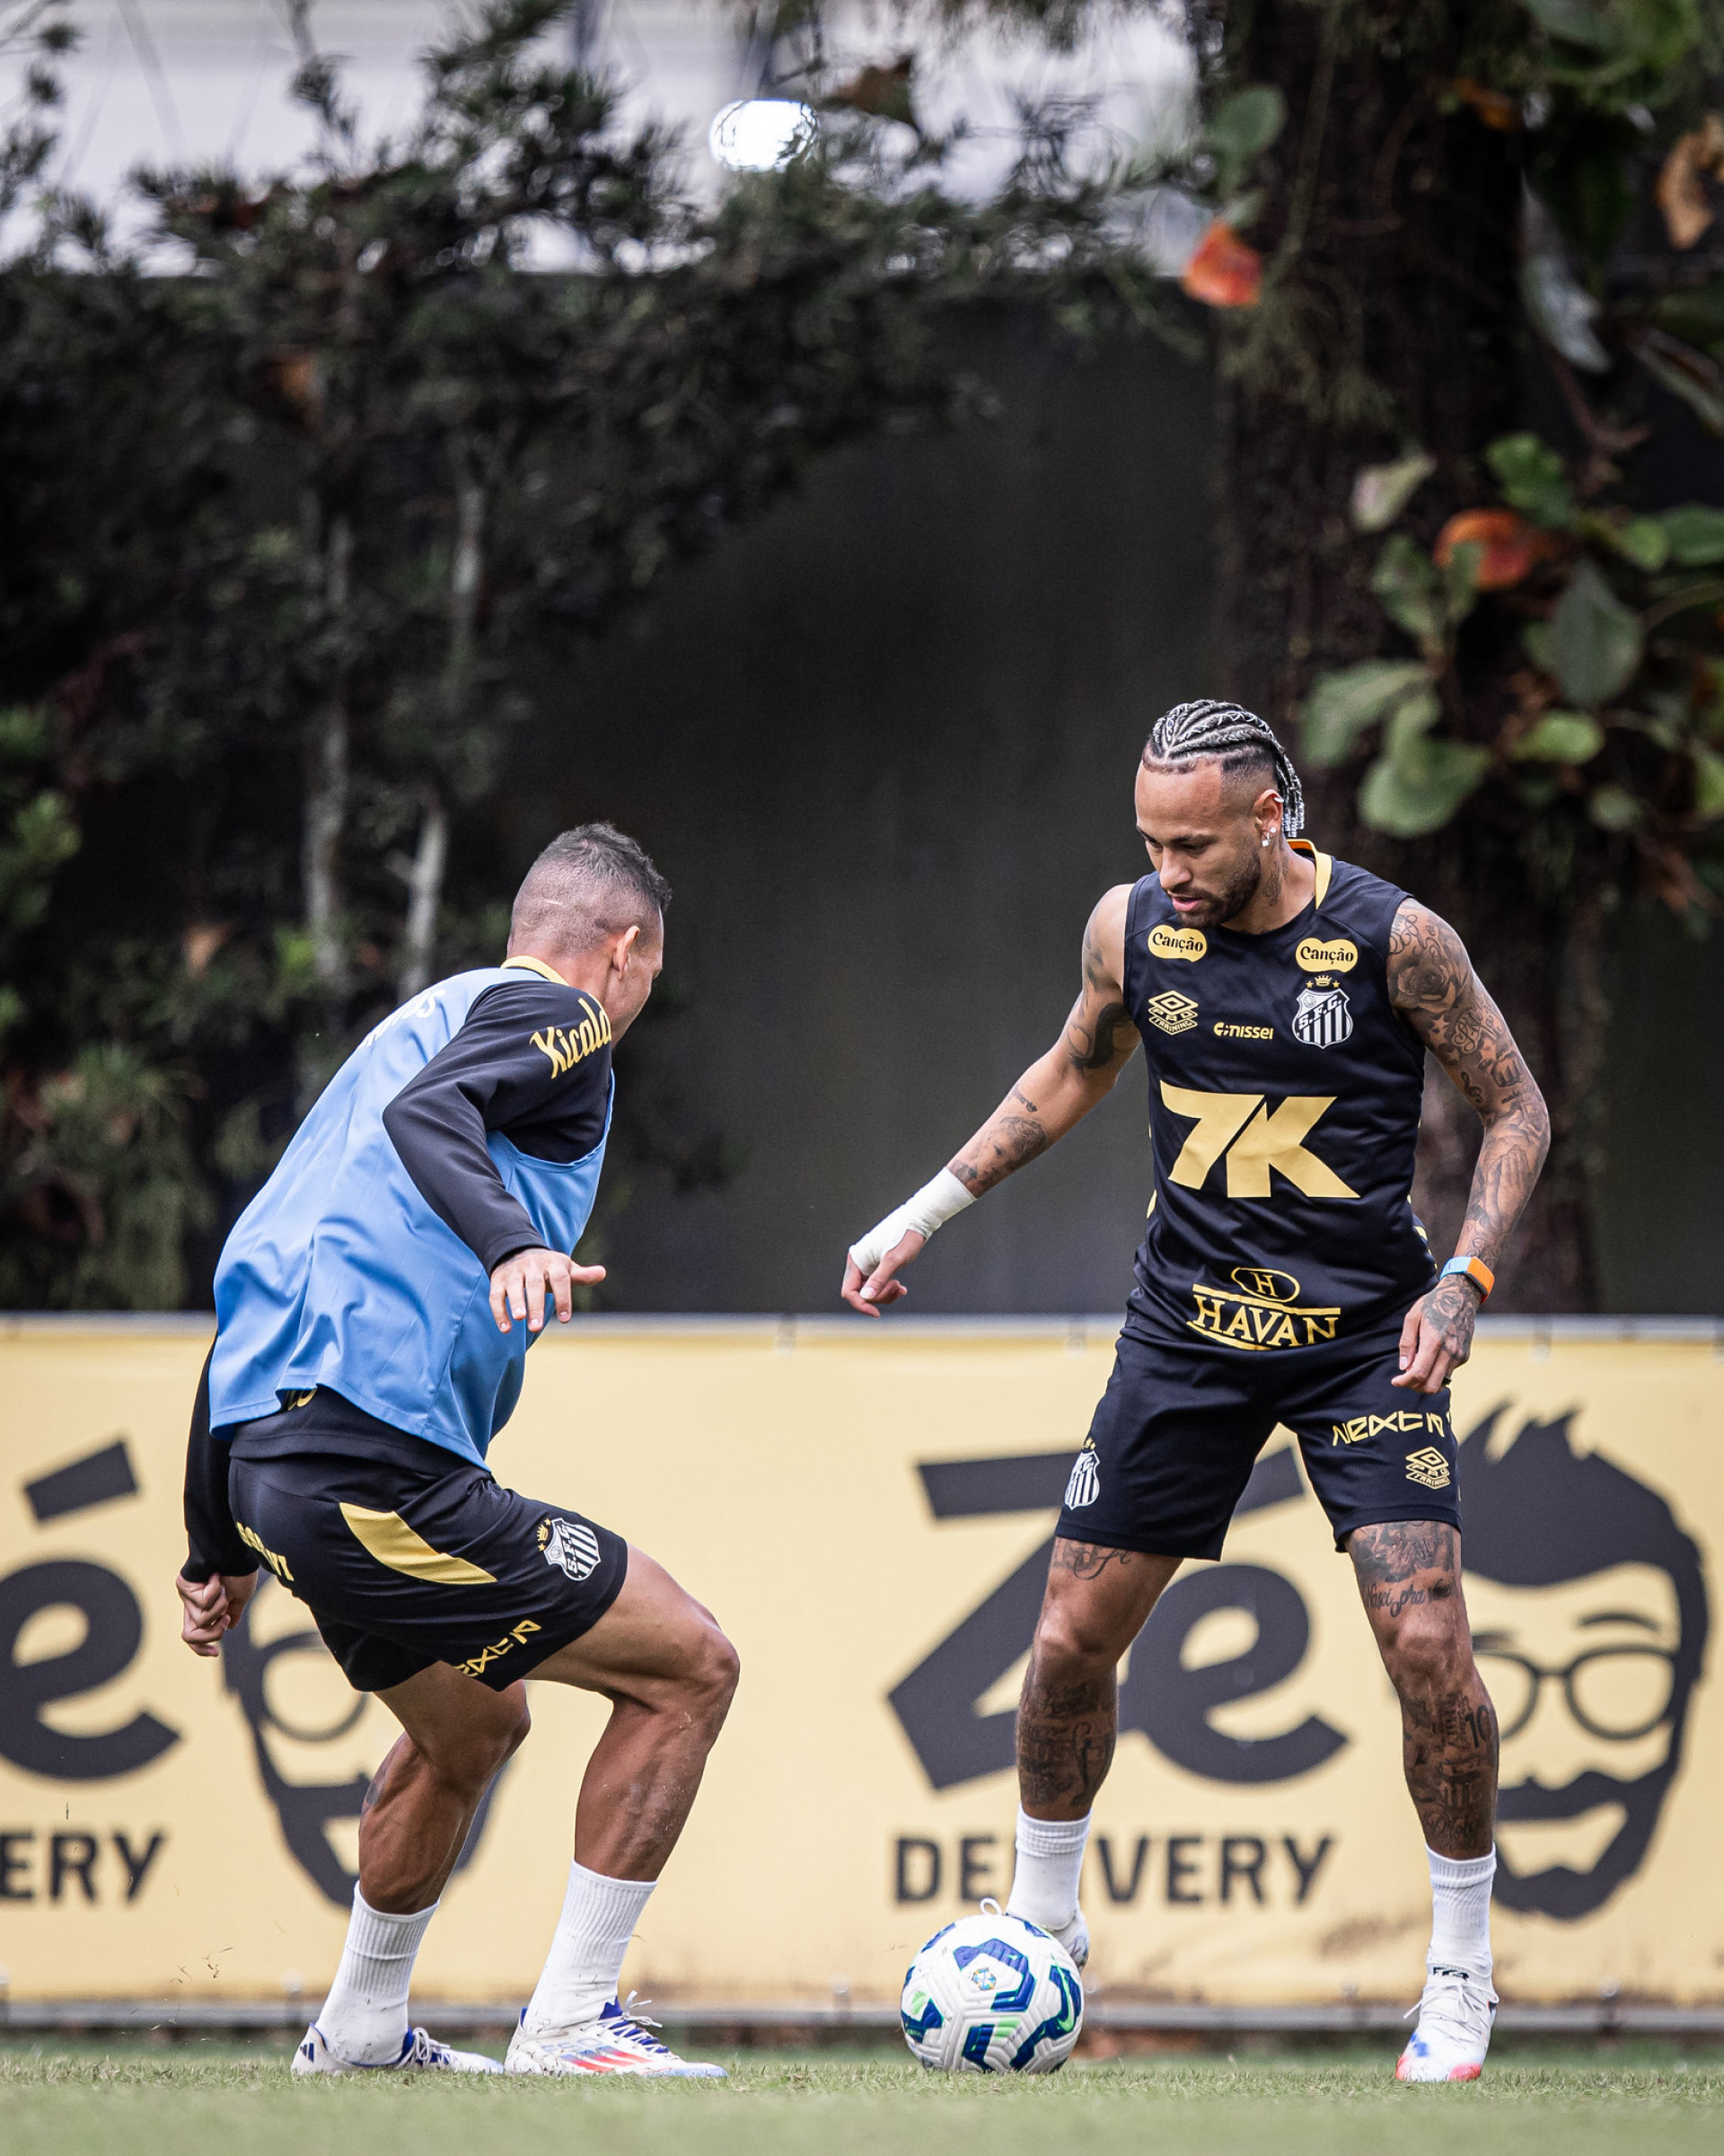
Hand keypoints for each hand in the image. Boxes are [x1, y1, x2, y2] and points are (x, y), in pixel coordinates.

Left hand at [177, 1569, 257, 1656]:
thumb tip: (228, 1626)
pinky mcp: (184, 1587)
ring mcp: (186, 1597)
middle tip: (225, 1618)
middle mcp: (192, 1606)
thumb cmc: (240, 1570)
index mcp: (204, 1611)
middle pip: (189, 1636)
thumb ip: (232, 1613)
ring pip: (200, 1620)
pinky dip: (216, 1591)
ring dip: (219, 1606)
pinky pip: (201, 1603)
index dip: (202, 1650)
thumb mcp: (240, 1597)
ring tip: (224, 1589)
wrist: (235, 1551)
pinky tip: (217, 1577)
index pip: (194, 1638)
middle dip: (211, 1633)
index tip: (216, 1653)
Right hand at [489, 1246, 605, 1332]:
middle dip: (535, 1305)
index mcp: (553, 1264)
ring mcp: (514, 1272)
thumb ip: (582, 1275)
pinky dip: (499, 1312)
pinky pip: (496, 1295)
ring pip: (514, 1287)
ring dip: (515, 1303)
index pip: (560, 1279)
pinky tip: (505, 1329)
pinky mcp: (498, 1280)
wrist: (518, 1251)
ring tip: (519, 1320)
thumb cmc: (548, 1268)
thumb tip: (602, 1273)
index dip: (563, 1298)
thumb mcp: (566, 1269)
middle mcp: (532, 1266)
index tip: (565, 1319)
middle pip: (535, 1284)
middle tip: (536, 1327)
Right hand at [840, 1228, 925, 1316]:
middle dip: (878, 1297)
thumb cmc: (905, 1237)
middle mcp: (858, 1264)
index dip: (861, 1304)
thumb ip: (879, 1279)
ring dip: (885, 1295)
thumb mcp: (893, 1260)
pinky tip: (902, 1288)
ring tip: (901, 1288)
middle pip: (860, 1294)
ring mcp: (867, 1266)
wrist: (917, 1223)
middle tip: (897, 1288)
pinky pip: (878, 1286)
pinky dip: (889, 1290)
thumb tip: (866, 1297)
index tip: (876, 1313)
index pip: (849, 1291)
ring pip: (870, 1292)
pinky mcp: (877, 1268)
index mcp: (856, 1260)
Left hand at [1392, 1277, 1480, 1392]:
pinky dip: (1436, 1373)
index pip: (1419, 1373)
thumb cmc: (1433, 1305)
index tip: (1396, 1381)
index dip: (1405, 1382)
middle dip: (1415, 1387)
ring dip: (1426, 1381)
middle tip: (1405, 1379)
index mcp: (1434, 1341)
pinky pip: (1448, 1373)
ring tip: (1416, 1368)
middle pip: (1432, 1385)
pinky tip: (1429, 1360)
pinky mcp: (1465, 1356)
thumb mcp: (1412, 1318)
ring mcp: (1459, 1355)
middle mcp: (1450, 1351)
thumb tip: (1404, 1367)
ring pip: (1441, 1382)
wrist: (1460, 1297)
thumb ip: (1407, 1344)